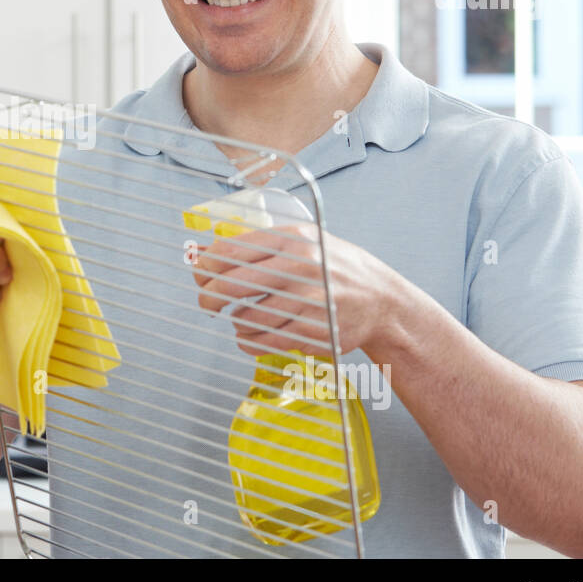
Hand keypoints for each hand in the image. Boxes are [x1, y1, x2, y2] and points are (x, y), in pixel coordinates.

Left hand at [191, 224, 403, 361]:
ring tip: (240, 319)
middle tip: (206, 302)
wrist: (382, 301)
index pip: (231, 250)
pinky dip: (249, 341)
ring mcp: (308, 303)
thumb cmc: (336, 268)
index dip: (205, 264)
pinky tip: (251, 335)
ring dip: (235, 322)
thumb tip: (205, 251)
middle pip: (230, 285)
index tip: (200, 272)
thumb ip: (261, 245)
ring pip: (245, 318)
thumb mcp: (305, 242)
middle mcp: (300, 268)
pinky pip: (263, 342)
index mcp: (294, 240)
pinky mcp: (313, 333)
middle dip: (208, 296)